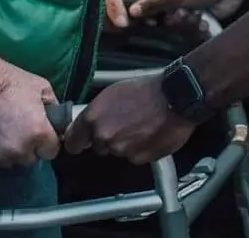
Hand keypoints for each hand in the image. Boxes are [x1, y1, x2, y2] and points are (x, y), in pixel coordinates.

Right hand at [0, 57, 60, 168]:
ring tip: (1, 131)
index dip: (47, 142)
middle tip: (18, 129)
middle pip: (30, 159)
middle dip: (28, 147)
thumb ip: (54, 109)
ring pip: (10, 162)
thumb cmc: (8, 82)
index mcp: (38, 134)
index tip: (40, 135)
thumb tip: (58, 123)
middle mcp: (19, 150)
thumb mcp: (41, 88)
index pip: (51, 152)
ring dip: (9, 151)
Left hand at [64, 76, 195, 164]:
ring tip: (141, 126)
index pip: (72, 142)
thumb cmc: (146, 90)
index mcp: (93, 118)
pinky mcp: (138, 158)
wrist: (176, 97)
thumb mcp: (113, 93)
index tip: (82, 142)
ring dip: (126, 143)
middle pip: (98, 147)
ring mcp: (121, 149)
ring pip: (118, 151)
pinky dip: (141, 149)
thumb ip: (96, 113)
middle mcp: (103, 136)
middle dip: (108, 139)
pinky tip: (150, 134)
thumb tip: (87, 126)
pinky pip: (135, 157)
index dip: (78, 142)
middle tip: (124, 125)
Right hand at [129, 0, 247, 27]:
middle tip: (182, 14)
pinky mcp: (203, 16)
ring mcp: (191, 7)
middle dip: (175, 19)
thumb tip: (132, 10)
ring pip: (180, 25)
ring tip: (197, 15)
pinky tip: (204, 21)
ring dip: (188, 23)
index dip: (151, 14)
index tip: (153, 22)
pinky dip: (199, 26)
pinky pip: (194, 28)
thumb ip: (154, 4)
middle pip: (166, 18)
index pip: (151, 4)